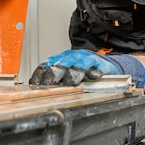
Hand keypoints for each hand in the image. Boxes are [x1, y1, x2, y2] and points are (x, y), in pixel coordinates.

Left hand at [29, 49, 144, 87]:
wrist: (109, 67)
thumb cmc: (86, 71)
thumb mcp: (68, 72)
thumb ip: (55, 78)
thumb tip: (37, 87)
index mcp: (63, 58)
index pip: (48, 63)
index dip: (41, 73)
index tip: (36, 83)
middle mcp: (74, 57)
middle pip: (62, 63)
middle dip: (54, 74)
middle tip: (50, 85)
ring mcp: (88, 60)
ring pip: (78, 64)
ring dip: (73, 74)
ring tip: (70, 83)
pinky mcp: (102, 65)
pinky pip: (98, 68)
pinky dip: (94, 72)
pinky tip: (92, 77)